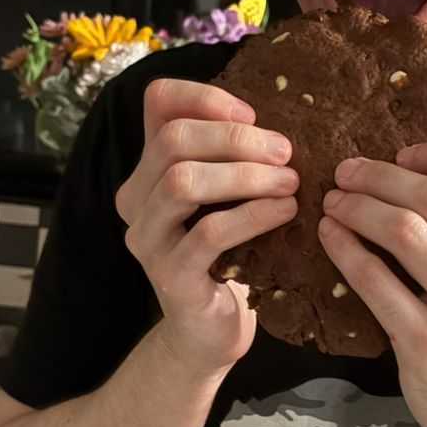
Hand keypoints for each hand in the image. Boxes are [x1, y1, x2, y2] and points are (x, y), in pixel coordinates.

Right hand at [115, 78, 297, 374]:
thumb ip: (231, 156)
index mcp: (148, 168)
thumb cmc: (228, 254)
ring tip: (291, 183)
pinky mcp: (170, 276)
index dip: (205, 96)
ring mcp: (147, 239)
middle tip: (286, 153)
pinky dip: (254, 215)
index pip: (157, 102)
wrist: (210, 330)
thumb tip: (277, 118)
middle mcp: (135, 199)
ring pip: (183, 181)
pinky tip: (285, 212)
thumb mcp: (226, 196)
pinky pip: (209, 233)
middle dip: (236, 139)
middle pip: (173, 139)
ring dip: (246, 175)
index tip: (253, 115)